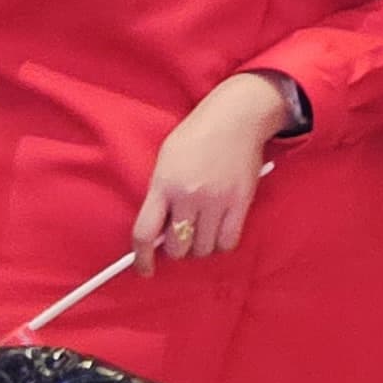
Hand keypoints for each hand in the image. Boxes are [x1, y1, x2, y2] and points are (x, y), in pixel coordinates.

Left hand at [133, 73, 293, 273]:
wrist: (238, 114)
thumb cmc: (198, 134)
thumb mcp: (167, 160)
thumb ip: (160, 195)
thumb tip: (158, 232)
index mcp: (165, 184)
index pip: (144, 234)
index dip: (141, 259)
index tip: (145, 268)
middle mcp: (189, 195)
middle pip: (178, 248)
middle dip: (177, 248)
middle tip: (181, 237)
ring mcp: (217, 199)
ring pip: (203, 249)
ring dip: (200, 246)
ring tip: (202, 229)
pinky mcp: (241, 201)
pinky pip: (228, 241)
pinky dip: (222, 243)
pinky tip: (219, 230)